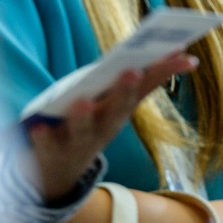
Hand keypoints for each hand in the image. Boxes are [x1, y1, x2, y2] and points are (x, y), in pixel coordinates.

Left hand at [25, 51, 196, 200]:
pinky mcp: (50, 150)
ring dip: (84, 117)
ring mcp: (78, 140)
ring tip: (83, 101)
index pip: (146, 87)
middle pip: (116, 109)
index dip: (165, 72)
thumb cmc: (93, 123)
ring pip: (82, 129)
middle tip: (132, 72)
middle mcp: (104, 126)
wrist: (61, 171)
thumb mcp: (117, 102)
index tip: (184, 56)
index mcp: (121, 109)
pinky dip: (43, 136)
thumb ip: (142, 78)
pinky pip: (45, 143)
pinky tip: (38, 126)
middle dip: (124, 91)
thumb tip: (178, 50)